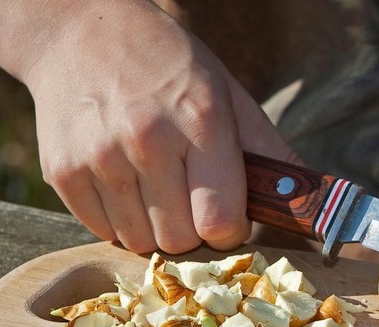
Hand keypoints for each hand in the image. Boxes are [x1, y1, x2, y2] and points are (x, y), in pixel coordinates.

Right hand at [22, 1, 296, 253]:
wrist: (80, 32)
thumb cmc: (171, 69)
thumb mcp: (231, 98)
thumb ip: (272, 157)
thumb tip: (315, 214)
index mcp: (201, 122)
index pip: (220, 223)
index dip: (228, 229)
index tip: (224, 215)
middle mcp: (147, 141)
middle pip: (181, 241)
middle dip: (192, 230)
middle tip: (187, 197)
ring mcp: (100, 158)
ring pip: (141, 243)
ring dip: (155, 228)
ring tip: (155, 186)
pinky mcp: (63, 173)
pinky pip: (103, 232)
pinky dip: (119, 221)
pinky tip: (124, 182)